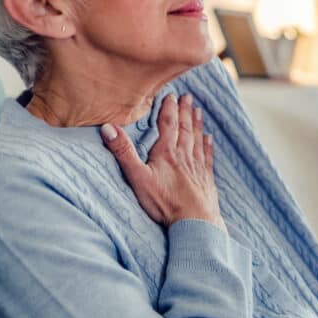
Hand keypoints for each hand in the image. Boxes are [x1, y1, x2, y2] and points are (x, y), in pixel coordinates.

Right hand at [101, 93, 225, 230]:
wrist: (194, 221)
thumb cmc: (165, 202)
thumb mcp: (137, 177)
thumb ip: (123, 152)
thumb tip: (108, 128)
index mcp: (167, 153)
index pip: (168, 124)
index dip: (169, 109)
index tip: (171, 95)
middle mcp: (184, 156)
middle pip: (185, 128)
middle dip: (185, 111)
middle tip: (188, 97)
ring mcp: (197, 167)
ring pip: (197, 140)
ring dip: (197, 124)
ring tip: (198, 111)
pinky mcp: (206, 179)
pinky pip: (207, 157)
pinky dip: (208, 145)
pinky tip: (209, 138)